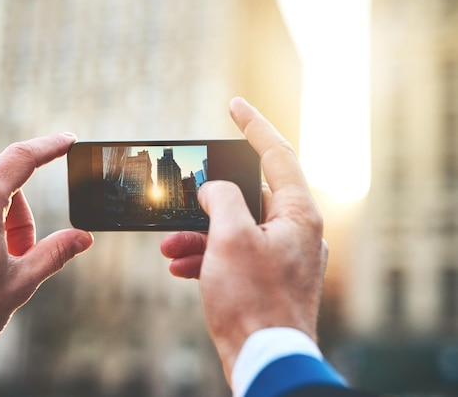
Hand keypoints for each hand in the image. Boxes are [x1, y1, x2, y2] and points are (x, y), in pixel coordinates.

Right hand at [160, 97, 327, 382]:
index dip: (254, 125)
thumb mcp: (230, 238)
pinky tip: (181, 268)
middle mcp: (295, 232)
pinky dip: (208, 257)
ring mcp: (282, 257)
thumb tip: (214, 188)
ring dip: (199, 235)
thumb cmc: (252, 301)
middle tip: (180, 200)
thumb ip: (221, 199)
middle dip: (206, 202)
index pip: (278, 154)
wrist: (264, 360)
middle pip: (248, 197)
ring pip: (235, 229)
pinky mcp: (267, 279)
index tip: (234, 105)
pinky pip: (235, 255)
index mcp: (298, 214)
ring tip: (169, 248)